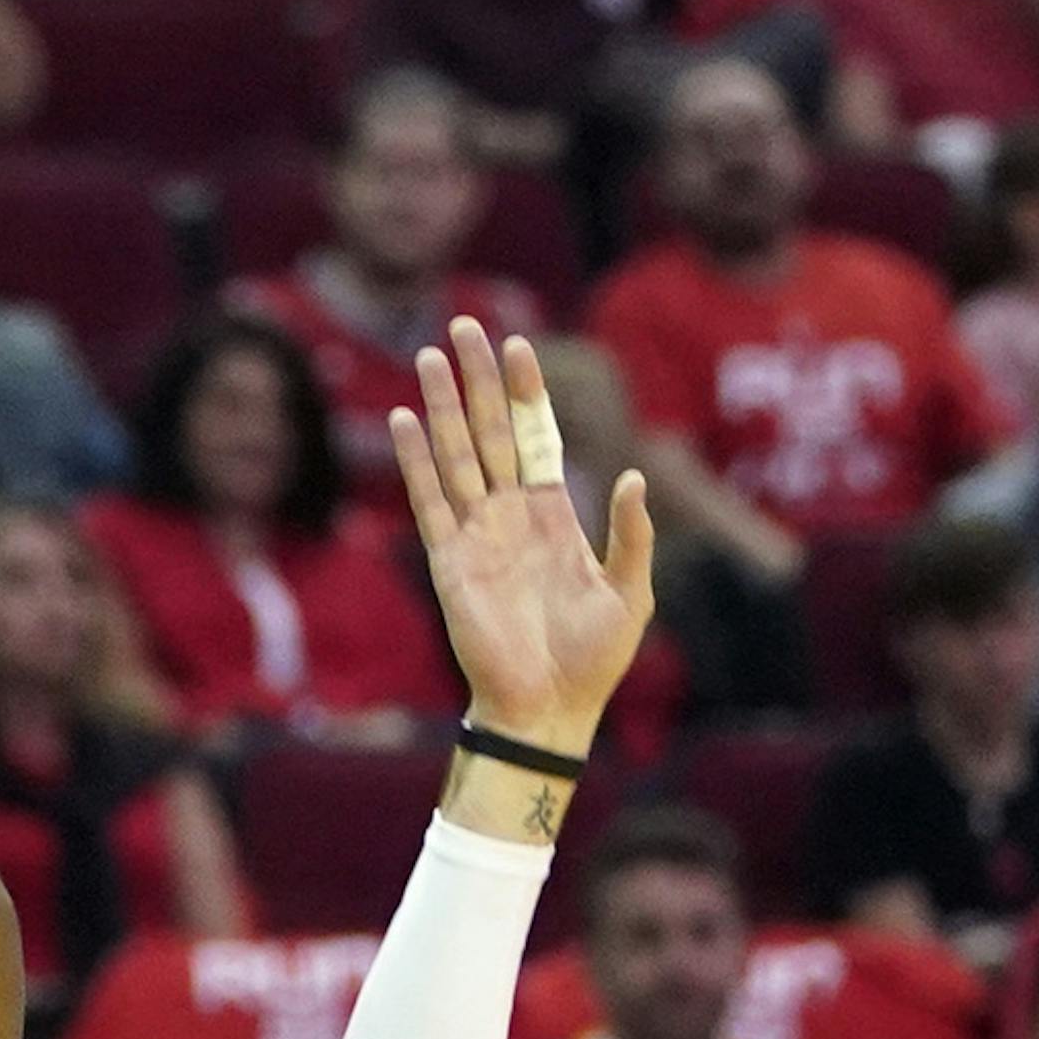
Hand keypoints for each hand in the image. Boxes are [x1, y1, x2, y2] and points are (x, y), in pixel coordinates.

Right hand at [392, 319, 652, 750]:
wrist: (548, 711)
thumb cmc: (593, 662)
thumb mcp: (630, 593)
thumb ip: (630, 535)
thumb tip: (632, 475)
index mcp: (553, 517)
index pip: (536, 438)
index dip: (527, 393)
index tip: (518, 345)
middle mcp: (510, 517)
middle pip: (491, 432)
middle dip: (478, 379)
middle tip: (464, 326)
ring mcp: (476, 536)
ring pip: (457, 455)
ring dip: (443, 405)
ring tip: (429, 355)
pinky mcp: (449, 562)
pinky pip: (429, 501)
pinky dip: (416, 462)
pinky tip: (405, 420)